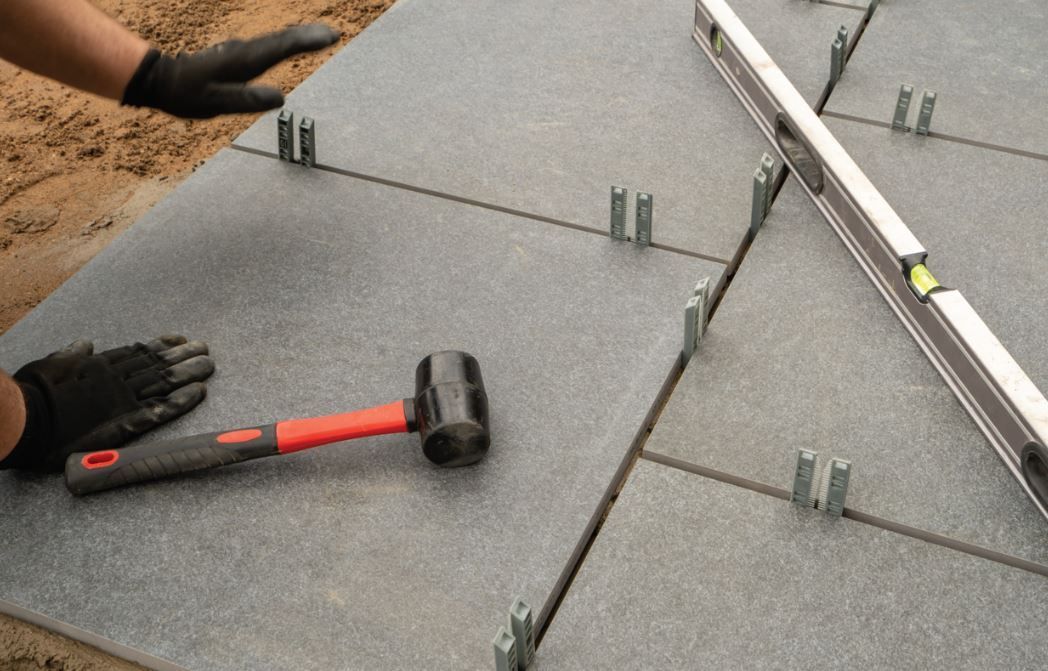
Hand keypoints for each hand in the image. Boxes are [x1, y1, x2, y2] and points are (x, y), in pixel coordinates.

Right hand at [0, 336, 214, 471]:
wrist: (27, 420)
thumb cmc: (34, 393)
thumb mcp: (52, 363)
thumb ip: (72, 353)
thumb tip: (85, 341)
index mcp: (100, 365)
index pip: (139, 353)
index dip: (162, 346)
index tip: (180, 339)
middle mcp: (118, 379)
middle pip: (158, 365)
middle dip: (183, 356)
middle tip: (204, 349)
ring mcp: (124, 399)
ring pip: (165, 383)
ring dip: (190, 373)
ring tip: (210, 365)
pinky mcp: (127, 422)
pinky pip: (162, 410)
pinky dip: (182, 401)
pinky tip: (199, 392)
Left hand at [121, 24, 339, 118]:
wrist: (161, 80)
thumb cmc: (186, 95)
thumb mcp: (215, 103)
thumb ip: (247, 100)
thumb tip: (280, 98)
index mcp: (242, 61)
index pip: (281, 48)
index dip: (307, 42)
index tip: (330, 36)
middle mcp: (243, 51)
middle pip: (282, 39)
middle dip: (309, 35)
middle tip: (334, 32)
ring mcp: (240, 51)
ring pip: (275, 40)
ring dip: (300, 37)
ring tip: (323, 36)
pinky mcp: (238, 55)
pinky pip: (267, 46)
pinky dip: (285, 43)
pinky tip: (292, 45)